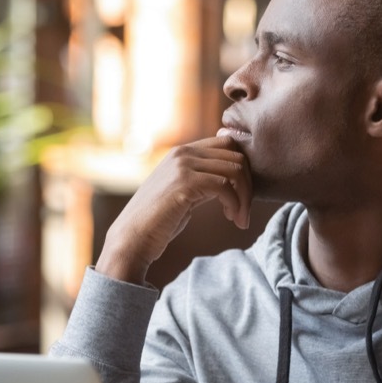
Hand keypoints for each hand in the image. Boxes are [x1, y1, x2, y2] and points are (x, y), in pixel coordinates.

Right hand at [95, 135, 251, 284]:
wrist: (132, 238)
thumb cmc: (158, 221)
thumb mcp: (183, 192)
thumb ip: (203, 179)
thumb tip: (232, 177)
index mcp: (182, 152)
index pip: (228, 144)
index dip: (243, 169)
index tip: (241, 196)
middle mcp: (183, 153)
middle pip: (236, 155)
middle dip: (248, 184)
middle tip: (245, 211)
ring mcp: (182, 166)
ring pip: (235, 170)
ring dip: (245, 197)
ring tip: (240, 219)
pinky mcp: (184, 184)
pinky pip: (225, 186)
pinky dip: (235, 204)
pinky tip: (232, 219)